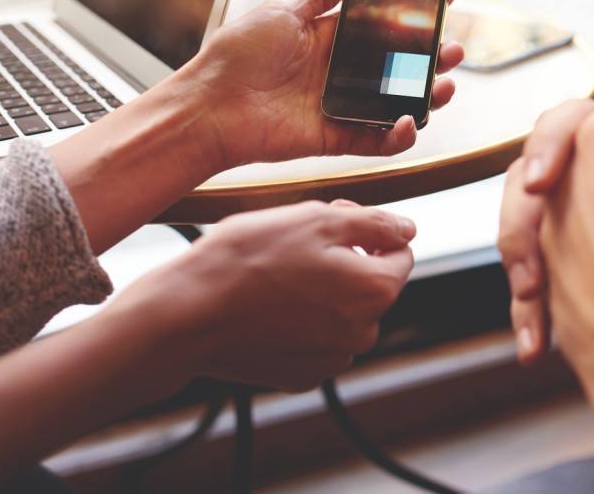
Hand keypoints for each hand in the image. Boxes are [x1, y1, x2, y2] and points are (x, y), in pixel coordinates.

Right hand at [103, 200, 414, 391]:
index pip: (399, 253)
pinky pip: (316, 339)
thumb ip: (375, 224)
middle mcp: (363, 332)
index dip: (366, 232)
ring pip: (342, 312)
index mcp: (375, 290)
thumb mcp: (317, 219)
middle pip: (370, 283)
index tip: (329, 225)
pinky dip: (299, 322)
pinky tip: (266, 308)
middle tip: (294, 246)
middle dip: (344, 262)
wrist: (186, 315)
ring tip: (274, 277)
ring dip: (321, 293)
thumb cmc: (248, 259)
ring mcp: (331, 358)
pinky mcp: (301, 375)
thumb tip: (407, 229)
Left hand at [187, 0, 463, 167]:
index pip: (382, 26)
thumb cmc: (238, 55)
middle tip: (454, 48)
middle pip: (398, 66)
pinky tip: (412, 119)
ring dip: (428, 94)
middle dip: (431, 57)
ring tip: (447, 81)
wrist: (210, 107)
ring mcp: (341, 106)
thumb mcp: (282, 9)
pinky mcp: (337, 138)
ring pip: (398, 103)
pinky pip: (379, 140)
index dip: (413, 16)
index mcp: (328, 39)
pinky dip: (401, 135)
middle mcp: (339, 73)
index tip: (443, 2)